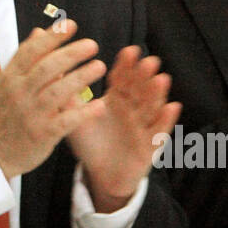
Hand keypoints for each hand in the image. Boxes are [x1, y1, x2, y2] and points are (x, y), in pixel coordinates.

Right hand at [0, 21, 105, 179]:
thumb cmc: (7, 112)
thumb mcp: (9, 82)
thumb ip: (26, 58)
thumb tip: (40, 31)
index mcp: (11, 77)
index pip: (30, 51)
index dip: (51, 37)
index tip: (71, 25)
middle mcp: (20, 93)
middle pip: (46, 68)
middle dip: (70, 54)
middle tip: (92, 44)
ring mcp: (31, 114)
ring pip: (58, 92)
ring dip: (81, 78)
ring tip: (100, 66)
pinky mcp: (43, 134)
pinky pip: (66, 121)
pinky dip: (84, 112)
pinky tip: (100, 104)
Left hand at [68, 46, 179, 212]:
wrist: (101, 176)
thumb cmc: (89, 143)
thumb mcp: (76, 118)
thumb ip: (68, 95)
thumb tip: (54, 67)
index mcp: (116, 99)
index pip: (122, 79)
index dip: (127, 66)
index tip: (130, 51)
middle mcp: (132, 109)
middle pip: (140, 89)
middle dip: (145, 76)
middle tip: (149, 60)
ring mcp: (143, 126)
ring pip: (151, 107)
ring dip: (157, 93)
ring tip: (161, 78)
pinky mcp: (150, 146)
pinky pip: (159, 132)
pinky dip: (165, 120)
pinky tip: (172, 106)